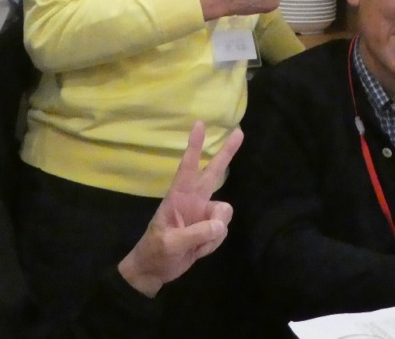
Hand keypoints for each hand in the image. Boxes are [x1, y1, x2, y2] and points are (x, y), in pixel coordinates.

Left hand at [117, 121, 242, 297]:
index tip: (199, 124)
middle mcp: (194, 200)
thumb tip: (221, 224)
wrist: (155, 271)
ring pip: (224, 214)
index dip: (194, 146)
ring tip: (194, 246)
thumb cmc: (156, 251)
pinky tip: (198, 250)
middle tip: (239, 133)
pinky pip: (223, 232)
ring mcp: (204, 214)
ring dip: (213, 233)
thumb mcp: (171, 243)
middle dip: (227, 153)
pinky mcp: (210, 229)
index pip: (187, 167)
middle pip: (215, 172)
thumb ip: (196, 233)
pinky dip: (212, 244)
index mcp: (179, 197)